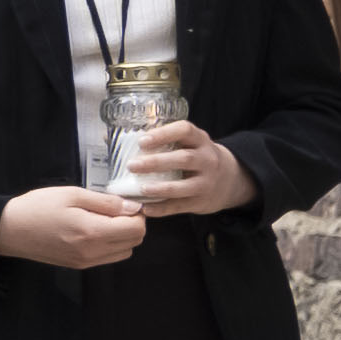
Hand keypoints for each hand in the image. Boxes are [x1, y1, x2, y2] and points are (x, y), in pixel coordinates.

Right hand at [0, 182, 148, 270]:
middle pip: (134, 241)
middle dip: (132, 224)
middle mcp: (93, 252)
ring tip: (102, 220)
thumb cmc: (36, 207)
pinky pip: (108, 257)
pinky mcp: (78, 265)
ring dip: (122, 236)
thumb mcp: (71, 194)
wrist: (8, 230)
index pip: (136, 228)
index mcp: (92, 232)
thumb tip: (132, 207)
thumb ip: (105, 201)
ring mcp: (86, 262)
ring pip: (124, 251)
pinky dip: (110, 244)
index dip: (136, 213)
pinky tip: (92, 231)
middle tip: (113, 209)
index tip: (123, 203)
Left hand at [118, 121, 251, 220]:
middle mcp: (207, 159)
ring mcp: (206, 182)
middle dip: (157, 162)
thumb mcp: (188, 144)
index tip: (142, 140)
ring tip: (140, 189)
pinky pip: (180, 206)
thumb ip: (160, 141)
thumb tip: (110, 138)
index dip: (164, 134)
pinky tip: (145, 209)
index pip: (185, 130)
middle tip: (132, 165)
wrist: (230, 180)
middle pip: (184, 159)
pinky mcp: (202, 201)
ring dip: (160, 188)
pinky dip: (162, 209)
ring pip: (184, 186)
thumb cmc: (196, 158)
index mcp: (200, 140)